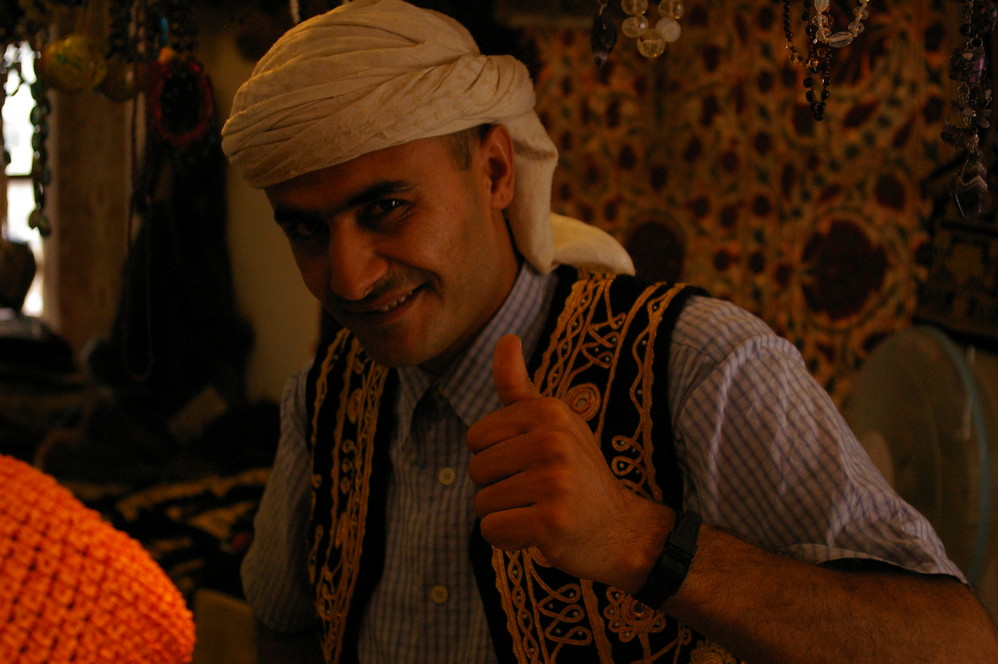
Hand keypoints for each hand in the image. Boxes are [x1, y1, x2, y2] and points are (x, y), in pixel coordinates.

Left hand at [466, 334, 670, 590]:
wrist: (621, 530)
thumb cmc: (576, 473)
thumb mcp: (553, 423)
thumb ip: (518, 386)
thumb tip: (506, 338)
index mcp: (550, 411)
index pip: (475, 437)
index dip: (495, 457)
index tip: (531, 464)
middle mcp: (553, 440)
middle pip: (476, 470)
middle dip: (497, 488)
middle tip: (537, 493)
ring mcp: (554, 482)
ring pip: (481, 502)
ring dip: (504, 515)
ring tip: (539, 510)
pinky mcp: (550, 522)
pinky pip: (491, 530)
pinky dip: (508, 539)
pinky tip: (538, 534)